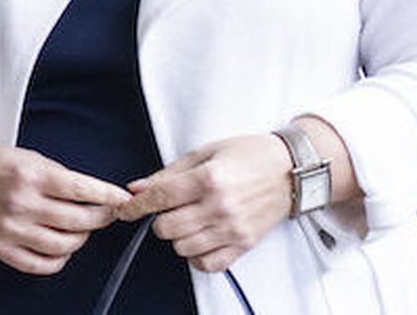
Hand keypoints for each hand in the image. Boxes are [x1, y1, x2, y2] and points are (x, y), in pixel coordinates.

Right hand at [0, 124, 128, 274]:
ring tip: (80, 228)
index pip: (82, 189)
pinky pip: (41, 264)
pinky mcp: (0, 248)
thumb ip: (53, 174)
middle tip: (106, 212)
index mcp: (27, 173)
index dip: (109, 196)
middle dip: (101, 217)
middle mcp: (20, 203)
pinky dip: (58, 259)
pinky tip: (59, 246)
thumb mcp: (19, 154)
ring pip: (65, 245)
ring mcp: (10, 229)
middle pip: (80, 221)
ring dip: (81, 238)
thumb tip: (88, 192)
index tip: (122, 198)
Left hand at [118, 134, 292, 272]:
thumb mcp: (204, 153)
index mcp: (208, 179)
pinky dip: (197, 256)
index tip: (124, 210)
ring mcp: (233, 229)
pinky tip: (199, 239)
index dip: (135, 207)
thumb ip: (168, 173)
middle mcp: (220, 207)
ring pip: (183, 248)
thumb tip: (136, 189)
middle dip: (158, 220)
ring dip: (177, 237)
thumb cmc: (249, 155)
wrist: (292, 170)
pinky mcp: (244, 244)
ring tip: (187, 220)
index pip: (159, 199)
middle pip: (167, 228)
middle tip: (167, 209)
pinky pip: (209, 264)